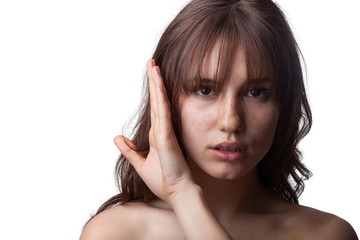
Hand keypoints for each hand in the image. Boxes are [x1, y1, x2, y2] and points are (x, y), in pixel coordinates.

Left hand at [114, 59, 193, 204]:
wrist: (177, 193)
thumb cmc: (164, 181)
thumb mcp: (140, 164)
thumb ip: (129, 150)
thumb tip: (117, 138)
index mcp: (157, 135)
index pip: (154, 109)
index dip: (153, 92)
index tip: (151, 76)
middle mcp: (162, 130)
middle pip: (157, 101)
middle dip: (154, 81)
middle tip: (151, 63)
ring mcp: (165, 132)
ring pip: (160, 102)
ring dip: (157, 83)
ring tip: (153, 66)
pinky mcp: (166, 136)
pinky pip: (163, 113)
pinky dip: (160, 97)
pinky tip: (158, 84)